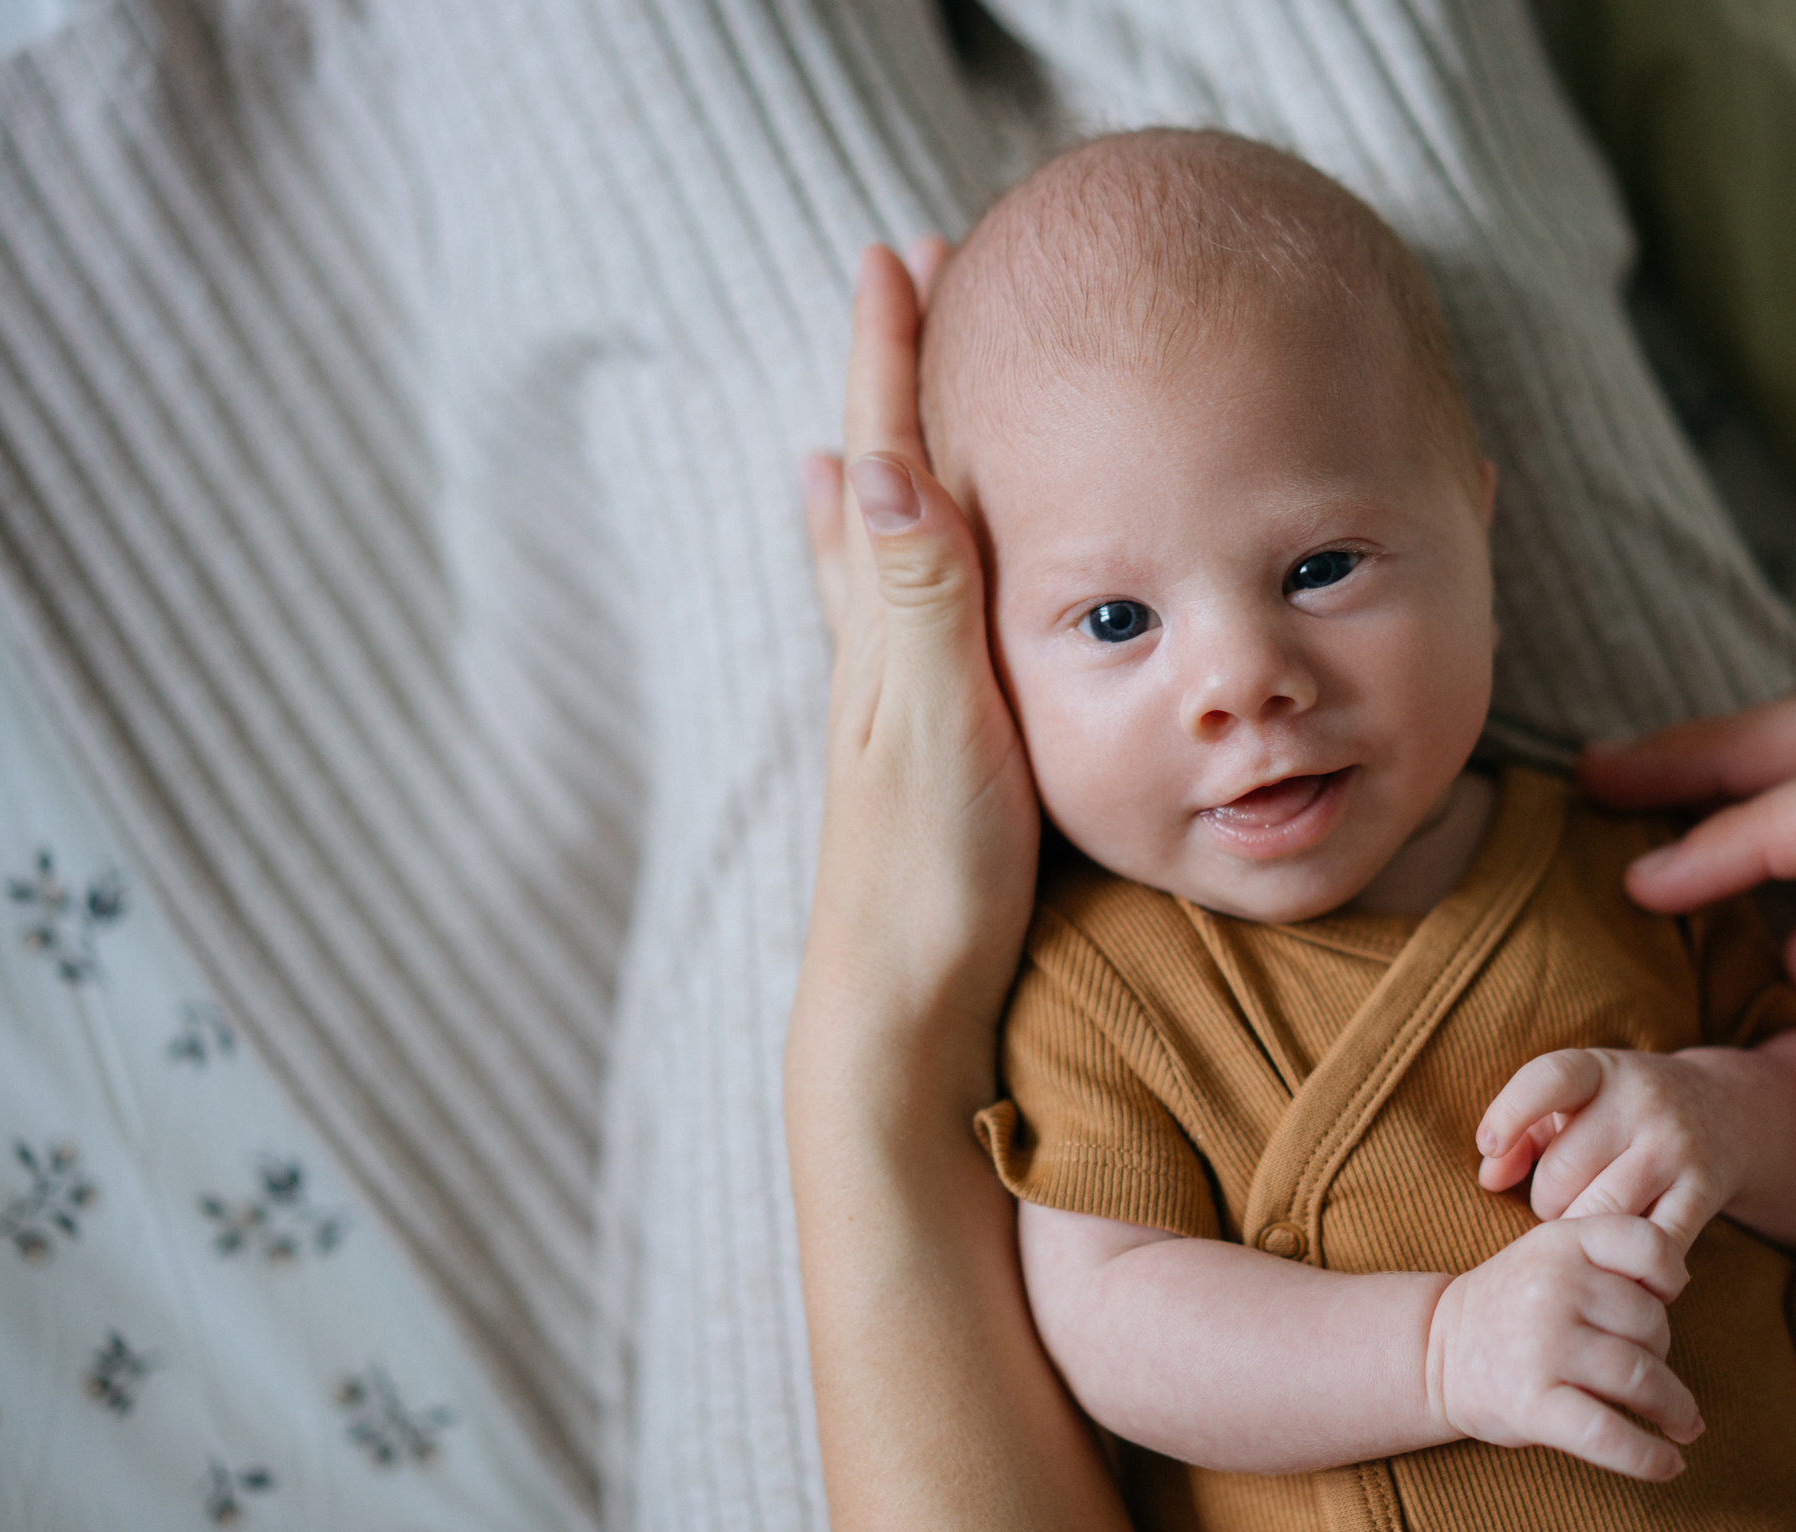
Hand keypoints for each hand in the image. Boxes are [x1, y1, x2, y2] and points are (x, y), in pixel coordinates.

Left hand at [796, 240, 1038, 1051]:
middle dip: (891, 382)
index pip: (884, 464)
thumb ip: (916, 601)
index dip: (892, 361)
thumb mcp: (935, 733)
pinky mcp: (912, 745)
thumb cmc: (926, 882)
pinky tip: (860, 550)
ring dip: (884, 458)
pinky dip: (880, 551)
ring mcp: (886, 698)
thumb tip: (863, 459)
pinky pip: (892, 609)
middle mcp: (874, 650)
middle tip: (914, 283)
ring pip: (877, 543)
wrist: (898, 1012)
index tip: (903, 254)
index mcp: (886, 631)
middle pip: (873, 482)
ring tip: (881, 398)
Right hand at [1424, 1214, 1702, 1480]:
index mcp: (1561, 1242)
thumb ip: (1611, 1256)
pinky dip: (1649, 1457)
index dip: (1671, 1276)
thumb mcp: (1552, 1253)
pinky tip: (1669, 1464)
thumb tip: (1687, 1281)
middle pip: (1650, 1323)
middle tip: (1650, 1371)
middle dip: (1663, 1353)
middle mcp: (1551, 1287)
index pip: (1648, 1245)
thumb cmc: (1513, 1306)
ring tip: (1683, 1424)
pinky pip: (1608, 1436)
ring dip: (1674, 1408)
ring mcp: (1541, 1346)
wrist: (1433, 1352)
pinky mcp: (1533, 1405)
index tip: (1665, 1299)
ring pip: (1640, 1378)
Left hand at [1475, 1048, 1746, 1248]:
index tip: (1488, 1145)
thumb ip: (1522, 1132)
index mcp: (1602, 1071)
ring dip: (1580, 1230)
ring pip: (1599, 1211)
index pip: (1549, 1078)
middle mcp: (1643, 1102)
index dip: (1509, 1112)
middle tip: (1563, 1201)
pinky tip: (1618, 1255)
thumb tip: (1490, 1178)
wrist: (1729, 1113)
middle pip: (1561, 1173)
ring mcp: (1676, 1148)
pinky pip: (1647, 1242)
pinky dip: (1625, 1259)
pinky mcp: (1703, 1193)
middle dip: (1546, 1200)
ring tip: (1586, 1223)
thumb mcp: (1576, 1103)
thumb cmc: (1624, 1114)